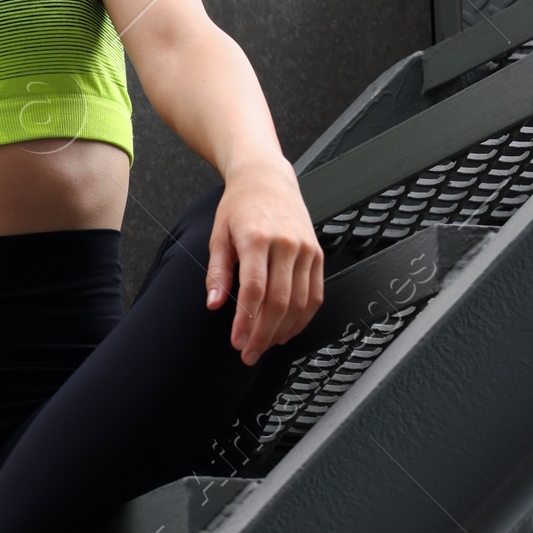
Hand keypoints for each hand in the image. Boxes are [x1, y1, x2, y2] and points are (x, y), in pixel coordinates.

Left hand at [205, 159, 323, 365]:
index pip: (255, 290)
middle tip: (248, 353)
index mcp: (257, 238)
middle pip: (279, 301)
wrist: (267, 179)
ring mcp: (306, 250)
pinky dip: (303, 318)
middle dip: (263, 334)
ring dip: (282, 331)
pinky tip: (286, 331)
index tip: (237, 341)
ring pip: (300, 302)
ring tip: (264, 346)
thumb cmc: (240, 206)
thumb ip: (217, 272)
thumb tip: (214, 304)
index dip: (246, 321)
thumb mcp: (219, 235)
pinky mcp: (318, 255)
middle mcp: (287, 244)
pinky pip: (315, 294)